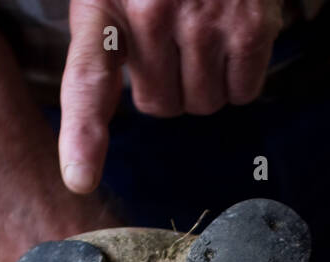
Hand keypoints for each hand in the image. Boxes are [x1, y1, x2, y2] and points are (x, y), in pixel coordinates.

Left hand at [58, 0, 283, 192]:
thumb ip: (99, 48)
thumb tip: (95, 139)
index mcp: (103, 7)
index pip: (89, 79)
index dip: (83, 136)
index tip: (80, 177)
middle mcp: (151, 15)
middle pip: (160, 107)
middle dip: (168, 86)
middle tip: (173, 44)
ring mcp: (204, 21)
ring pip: (203, 104)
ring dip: (204, 83)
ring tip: (202, 37)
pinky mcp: (249, 25)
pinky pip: (242, 92)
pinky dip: (240, 78)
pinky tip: (231, 41)